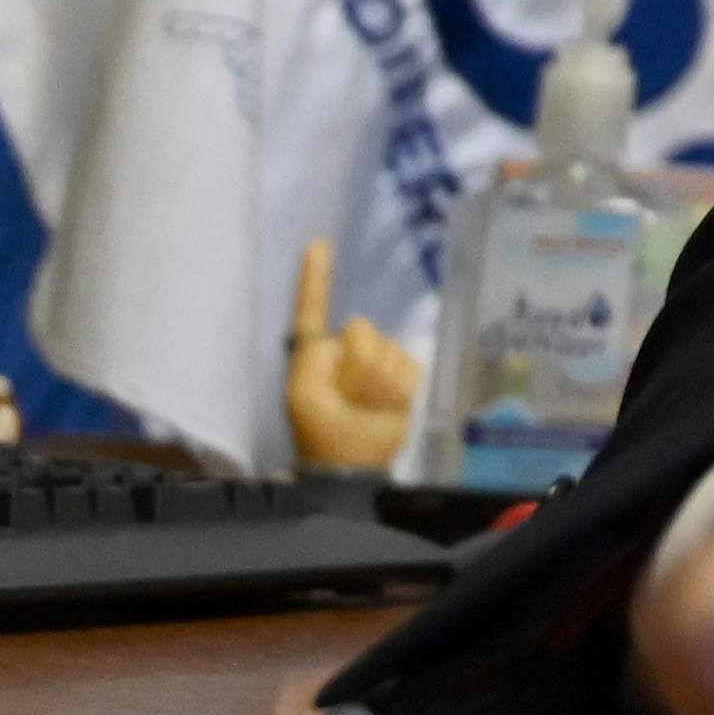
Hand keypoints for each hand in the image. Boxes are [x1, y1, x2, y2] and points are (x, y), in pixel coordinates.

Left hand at [285, 235, 420, 475]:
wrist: (358, 470)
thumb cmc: (323, 436)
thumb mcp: (305, 398)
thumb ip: (316, 358)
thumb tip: (349, 330)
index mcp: (316, 355)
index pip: (314, 311)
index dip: (315, 279)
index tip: (317, 243)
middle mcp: (349, 351)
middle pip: (362, 333)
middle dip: (359, 366)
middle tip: (351, 401)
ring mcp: (381, 362)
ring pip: (386, 351)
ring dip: (377, 383)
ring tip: (370, 411)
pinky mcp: (408, 376)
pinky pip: (407, 366)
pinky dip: (397, 388)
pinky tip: (390, 409)